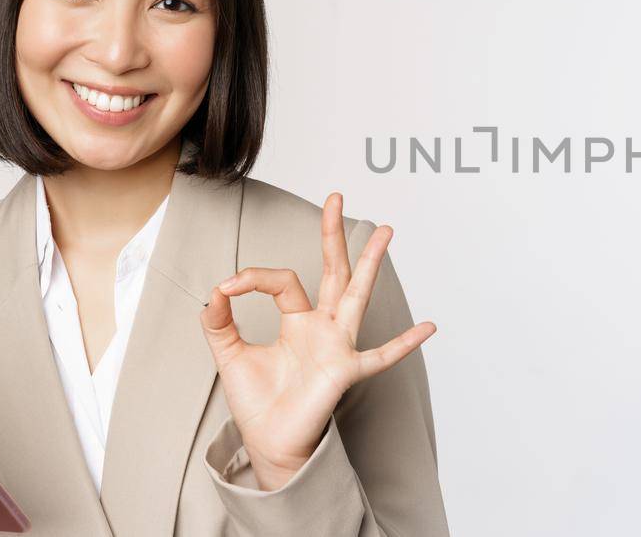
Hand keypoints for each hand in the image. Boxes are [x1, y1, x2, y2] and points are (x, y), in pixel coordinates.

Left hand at [199, 192, 436, 489]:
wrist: (269, 442)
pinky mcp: (345, 371)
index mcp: (298, 320)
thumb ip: (218, 322)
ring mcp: (338, 346)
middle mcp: (323, 327)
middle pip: (333, 271)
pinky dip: (403, 344)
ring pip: (357, 296)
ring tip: (385, 232)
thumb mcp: (229, 354)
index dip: (253, 277)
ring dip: (370, 264)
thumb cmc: (259, 402)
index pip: (283, 280)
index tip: (226, 287)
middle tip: (335, 197)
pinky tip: (428, 328)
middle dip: (333, 235)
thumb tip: (212, 291)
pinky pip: (380, 356)